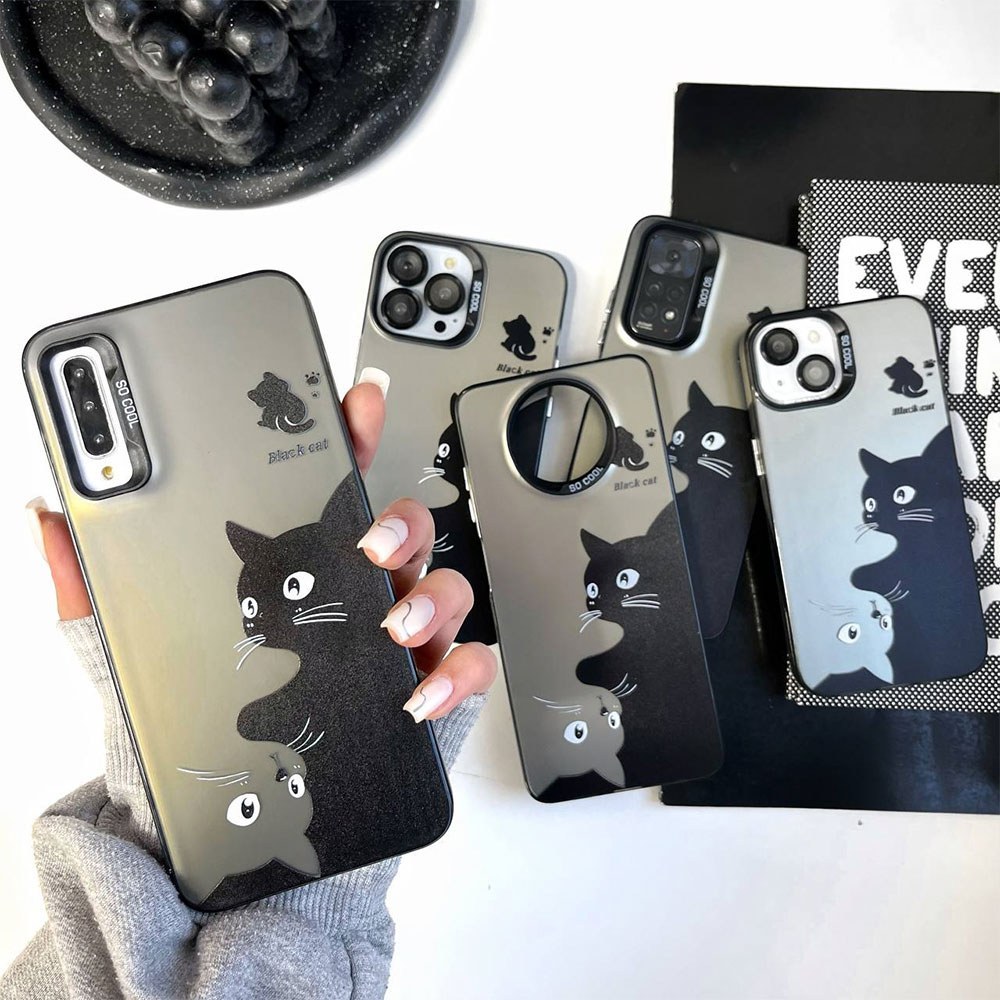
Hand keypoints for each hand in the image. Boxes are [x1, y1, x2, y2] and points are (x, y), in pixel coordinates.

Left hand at [25, 375, 496, 722]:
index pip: (331, 487)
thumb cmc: (189, 731)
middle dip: (399, 521)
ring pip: (445, 588)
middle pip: (404, 530)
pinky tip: (416, 691)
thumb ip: (93, 584)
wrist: (226, 829)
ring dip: (429, 595)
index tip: (355, 399)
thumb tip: (52, 517)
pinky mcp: (424, 695)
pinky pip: (466, 667)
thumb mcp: (128, 651)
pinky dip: (455, 671)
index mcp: (299, 570)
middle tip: (367, 542)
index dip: (351, 436)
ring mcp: (395, 645)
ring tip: (392, 624)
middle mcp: (355, 597)